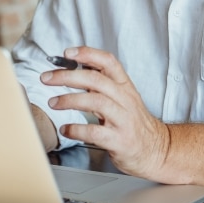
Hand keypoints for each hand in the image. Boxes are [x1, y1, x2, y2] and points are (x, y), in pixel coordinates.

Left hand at [41, 47, 170, 179]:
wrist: (156, 149)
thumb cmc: (134, 124)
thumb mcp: (123, 99)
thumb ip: (102, 86)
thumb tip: (75, 70)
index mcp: (125, 87)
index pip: (109, 62)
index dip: (88, 54)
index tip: (68, 53)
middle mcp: (125, 100)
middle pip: (96, 80)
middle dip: (68, 76)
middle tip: (47, 78)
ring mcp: (123, 120)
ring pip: (96, 102)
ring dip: (70, 100)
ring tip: (53, 103)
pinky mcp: (119, 140)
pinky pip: (95, 132)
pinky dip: (77, 129)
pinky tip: (66, 129)